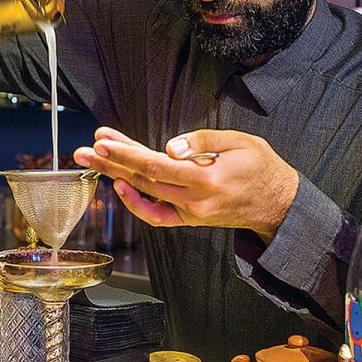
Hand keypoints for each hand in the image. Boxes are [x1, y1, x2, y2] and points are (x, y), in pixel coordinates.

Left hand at [73, 127, 299, 241]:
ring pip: (145, 194)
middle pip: (142, 179)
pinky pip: (157, 216)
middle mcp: (194, 201)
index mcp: (206, 179)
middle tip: (84, 150)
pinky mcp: (189, 219)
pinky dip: (137, 203)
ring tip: (94, 160)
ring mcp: (190, 213)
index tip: (103, 142)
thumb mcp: (241, 142)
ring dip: (116, 176)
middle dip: (110, 163)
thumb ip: (205, 142)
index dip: (126, 154)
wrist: (277, 203)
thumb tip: (171, 147)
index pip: (156, 165)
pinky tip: (122, 186)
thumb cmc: (261, 167)